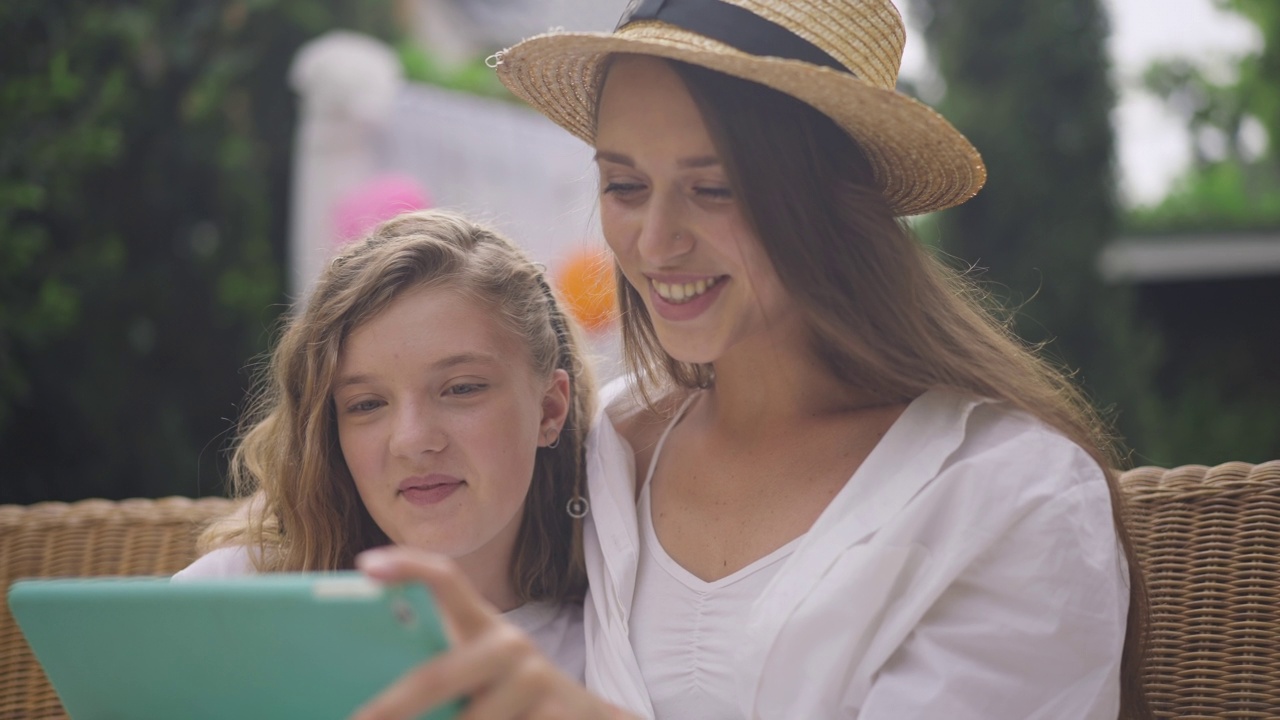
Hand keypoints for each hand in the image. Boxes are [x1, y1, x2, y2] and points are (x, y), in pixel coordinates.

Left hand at [350, 547, 632, 719]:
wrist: (583, 718)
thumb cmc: (509, 698)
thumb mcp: (478, 675)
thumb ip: (438, 671)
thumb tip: (365, 696)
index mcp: (483, 625)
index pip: (446, 579)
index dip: (409, 566)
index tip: (366, 566)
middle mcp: (510, 646)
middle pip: (437, 676)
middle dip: (391, 707)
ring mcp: (535, 681)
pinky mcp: (555, 714)